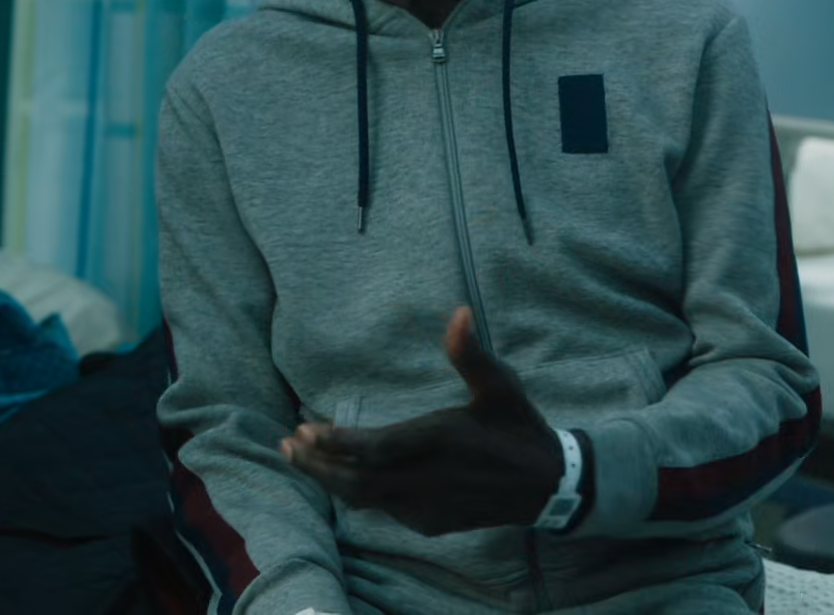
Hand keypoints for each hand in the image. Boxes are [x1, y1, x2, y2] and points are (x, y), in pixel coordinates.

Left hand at [280, 308, 563, 536]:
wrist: (546, 487)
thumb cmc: (519, 429)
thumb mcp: (500, 387)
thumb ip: (471, 354)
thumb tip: (459, 312)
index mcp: (441, 441)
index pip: (376, 449)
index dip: (337, 443)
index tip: (305, 430)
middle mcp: (428, 479)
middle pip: (356, 480)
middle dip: (316, 465)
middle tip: (286, 445)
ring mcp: (426, 506)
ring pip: (364, 499)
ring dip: (328, 479)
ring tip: (299, 457)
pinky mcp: (429, 522)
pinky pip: (382, 509)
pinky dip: (356, 492)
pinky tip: (342, 475)